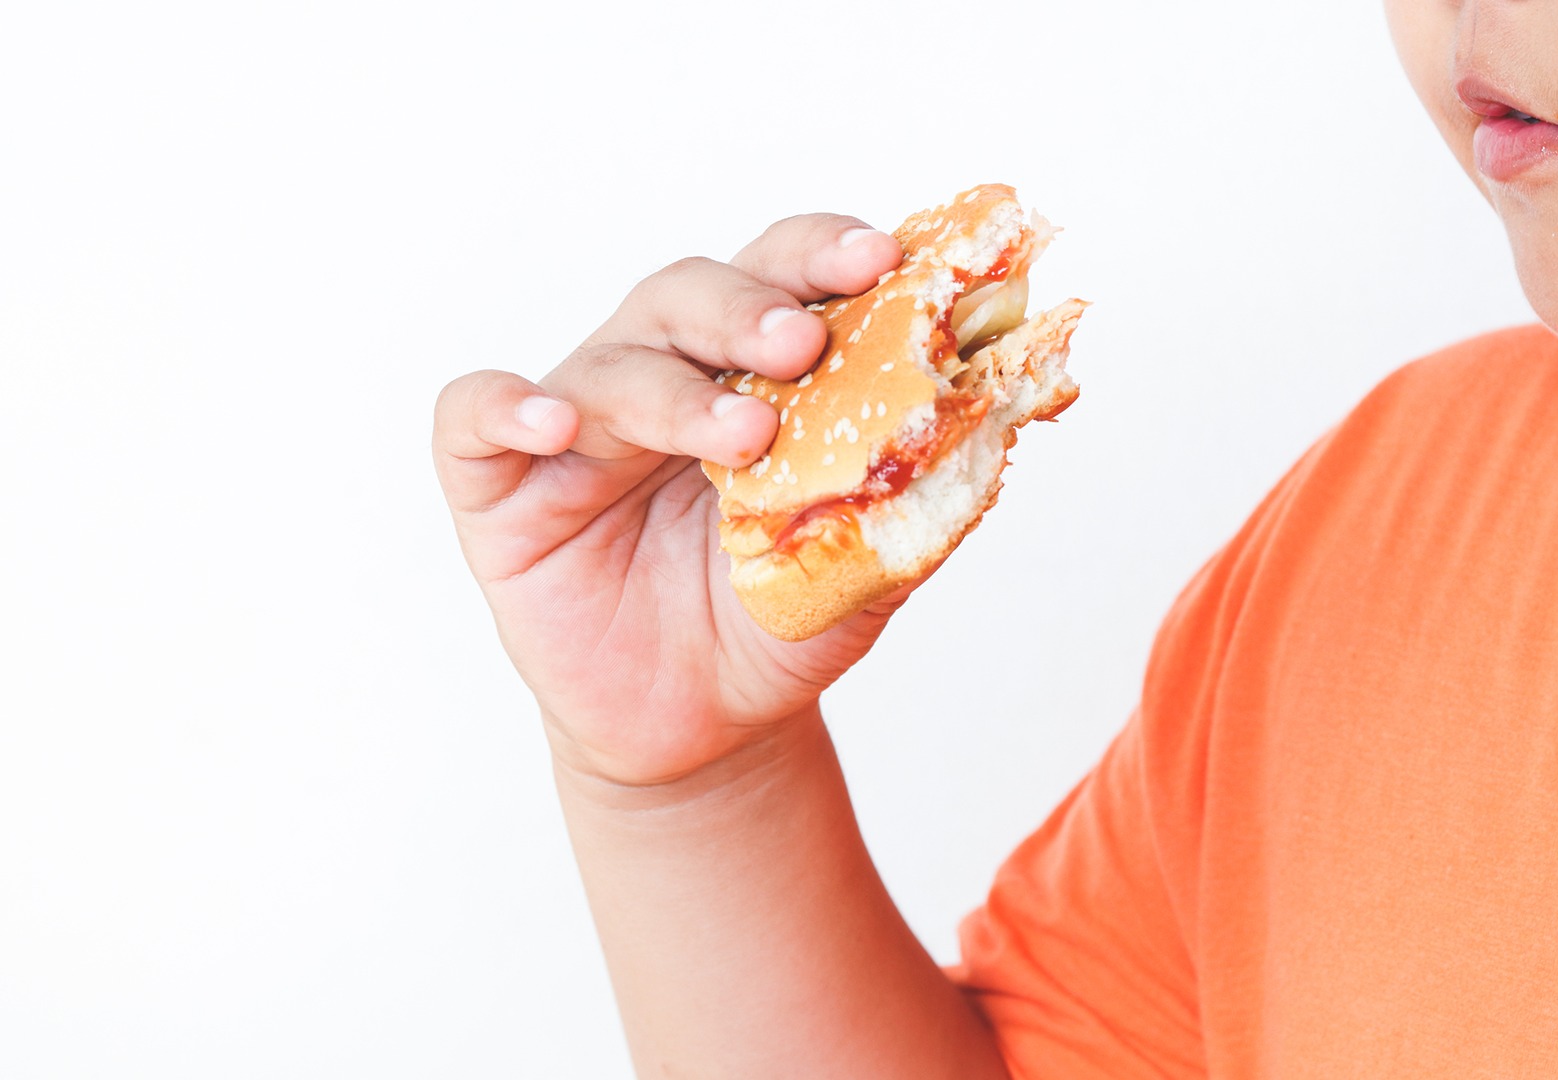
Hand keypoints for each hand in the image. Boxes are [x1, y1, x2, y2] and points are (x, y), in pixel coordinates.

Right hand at [434, 216, 909, 790]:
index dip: (824, 254)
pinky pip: (472, 420)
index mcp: (751, 371)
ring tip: (743, 433)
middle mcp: (663, 375)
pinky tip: (550, 424)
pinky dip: (503, 406)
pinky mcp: (501, 487)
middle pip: (692, 294)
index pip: (783, 277)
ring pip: (611, 358)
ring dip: (676, 385)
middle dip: (751, 308)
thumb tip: (992, 414)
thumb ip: (916, 490)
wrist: (705, 728)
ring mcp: (580, 427)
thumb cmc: (777, 623)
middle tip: (802, 343)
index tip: (884, 259)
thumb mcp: (865, 563)